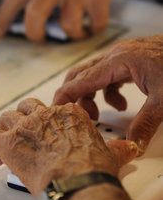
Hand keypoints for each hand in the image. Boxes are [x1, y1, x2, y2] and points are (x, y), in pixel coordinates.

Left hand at [0, 0, 135, 41]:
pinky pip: (97, 22)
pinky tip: (95, 25)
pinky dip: (96, 29)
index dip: (3, 17)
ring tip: (78, 32)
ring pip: (68, 23)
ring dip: (74, 35)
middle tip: (42, 39)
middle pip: (34, 13)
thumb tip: (35, 15)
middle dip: (35, 33)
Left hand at [0, 98, 137, 196]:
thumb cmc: (92, 169)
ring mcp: (23, 127)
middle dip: (22, 121)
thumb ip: (116, 147)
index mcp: (67, 113)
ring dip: (4, 131)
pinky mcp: (7, 142)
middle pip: (24, 108)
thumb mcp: (111, 153)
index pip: (51, 108)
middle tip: (24, 137)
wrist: (77, 181)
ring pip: (5, 118)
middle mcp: (43, 115)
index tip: (47, 134)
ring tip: (9, 148)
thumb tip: (127, 148)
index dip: (46, 121)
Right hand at [53, 35, 162, 152]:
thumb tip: (131, 144)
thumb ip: (145, 123)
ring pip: (94, 74)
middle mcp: (117, 54)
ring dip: (92, 95)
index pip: (81, 80)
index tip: (54, 110)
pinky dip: (107, 90)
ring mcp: (125, 55)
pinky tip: (122, 104)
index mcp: (120, 61)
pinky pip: (108, 74)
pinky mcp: (133, 59)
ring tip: (99, 114)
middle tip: (74, 116)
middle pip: (81, 74)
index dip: (65, 96)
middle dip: (75, 96)